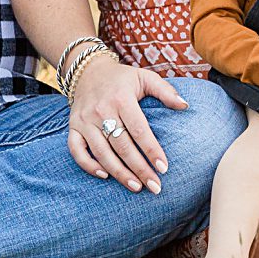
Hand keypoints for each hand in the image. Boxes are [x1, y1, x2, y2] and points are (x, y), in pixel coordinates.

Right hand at [67, 52, 189, 192]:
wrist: (88, 70)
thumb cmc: (122, 78)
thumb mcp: (145, 77)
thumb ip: (166, 91)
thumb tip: (185, 106)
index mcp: (121, 98)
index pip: (139, 129)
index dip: (152, 149)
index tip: (164, 168)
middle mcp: (101, 110)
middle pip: (122, 145)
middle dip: (139, 168)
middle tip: (155, 186)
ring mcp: (85, 120)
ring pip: (101, 152)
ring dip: (119, 173)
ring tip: (136, 187)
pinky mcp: (73, 127)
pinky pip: (76, 150)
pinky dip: (88, 165)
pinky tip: (105, 176)